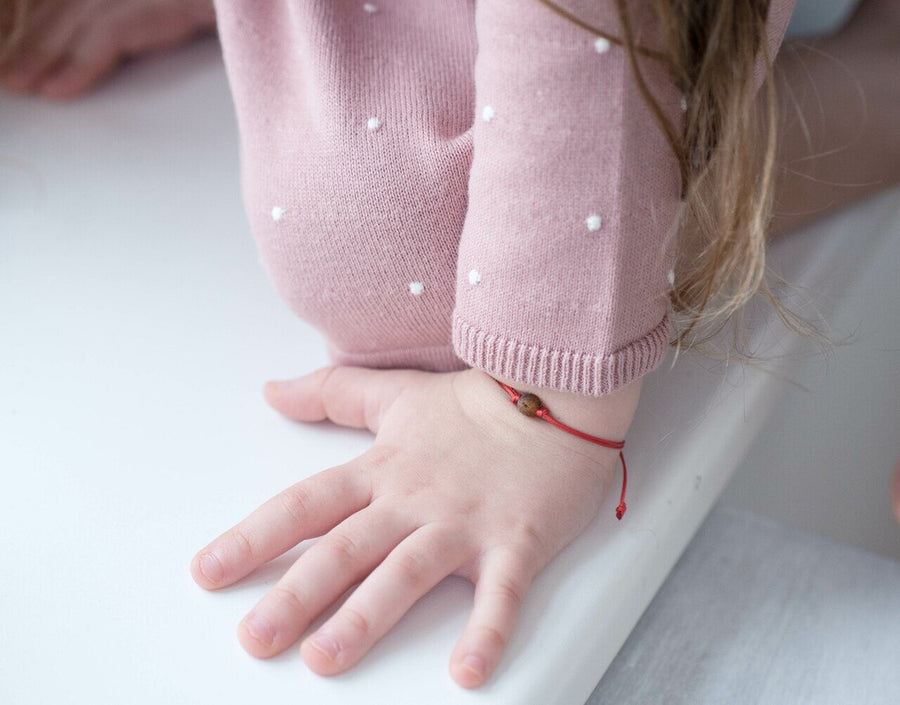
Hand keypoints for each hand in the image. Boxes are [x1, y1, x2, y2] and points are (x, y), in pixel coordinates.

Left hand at [0, 0, 214, 98]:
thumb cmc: (226, 4)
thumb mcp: (169, 8)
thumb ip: (141, 12)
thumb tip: (111, 33)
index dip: (38, 22)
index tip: (14, 47)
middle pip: (61, 6)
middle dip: (31, 43)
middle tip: (7, 76)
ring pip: (73, 24)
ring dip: (43, 59)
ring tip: (21, 87)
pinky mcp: (152, 5)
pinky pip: (106, 40)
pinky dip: (79, 67)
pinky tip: (57, 92)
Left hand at [190, 365, 639, 687]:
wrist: (558, 394)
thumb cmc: (477, 404)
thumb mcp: (396, 393)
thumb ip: (332, 392)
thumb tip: (273, 391)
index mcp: (383, 468)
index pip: (307, 504)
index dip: (255, 537)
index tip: (209, 571)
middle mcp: (415, 499)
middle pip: (346, 548)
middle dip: (297, 594)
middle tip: (255, 638)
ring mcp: (465, 523)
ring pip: (408, 572)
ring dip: (367, 617)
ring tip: (325, 659)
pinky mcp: (517, 541)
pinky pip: (501, 592)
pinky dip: (487, 631)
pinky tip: (467, 673)